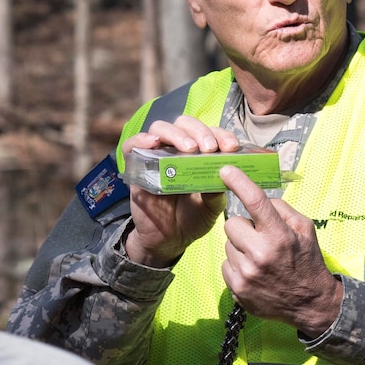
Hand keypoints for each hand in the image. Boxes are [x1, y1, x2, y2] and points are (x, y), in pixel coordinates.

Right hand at [122, 116, 239, 267]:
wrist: (169, 241)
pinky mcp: (137, 168)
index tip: (232, 147)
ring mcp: (155, 157)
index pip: (208, 132)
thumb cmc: (192, 219)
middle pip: (184, 124)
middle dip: (200, 131)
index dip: (220, 134)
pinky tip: (154, 142)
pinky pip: (132, 146)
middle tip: (210, 148)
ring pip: (160, 128)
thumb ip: (217, 190)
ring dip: (176, 134)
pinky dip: (141, 139)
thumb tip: (223, 172)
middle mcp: (176, 151)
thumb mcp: (211, 206)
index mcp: (198, 155)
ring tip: (190, 148)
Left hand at [219, 165, 342, 337]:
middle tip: (258, 236)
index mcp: (279, 235)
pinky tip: (253, 271)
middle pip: (232, 223)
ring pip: (227, 244)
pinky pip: (225, 264)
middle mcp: (260, 254)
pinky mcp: (237, 289)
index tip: (225, 170)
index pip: (255, 201)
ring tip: (258, 258)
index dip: (238, 181)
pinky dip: (237, 265)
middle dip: (243, 226)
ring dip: (240, 247)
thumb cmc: (307, 262)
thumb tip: (259, 199)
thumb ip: (282, 210)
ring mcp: (246, 273)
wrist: (310, 304)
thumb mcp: (306, 229)